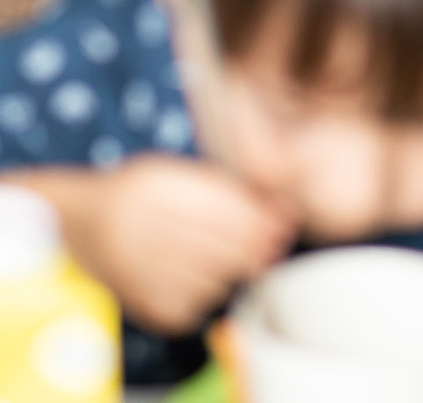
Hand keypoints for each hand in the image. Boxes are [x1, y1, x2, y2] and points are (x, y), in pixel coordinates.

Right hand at [34, 157, 294, 333]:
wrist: (80, 225)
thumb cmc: (142, 192)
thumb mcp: (177, 173)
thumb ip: (226, 190)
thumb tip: (280, 212)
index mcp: (156, 190)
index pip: (222, 212)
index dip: (260, 219)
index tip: (284, 219)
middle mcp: (144, 233)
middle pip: (222, 248)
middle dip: (257, 245)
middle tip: (274, 240)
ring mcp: (142, 276)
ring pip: (216, 278)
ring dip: (234, 266)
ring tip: (227, 250)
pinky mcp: (147, 307)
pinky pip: (199, 303)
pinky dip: (210, 287)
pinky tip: (199, 270)